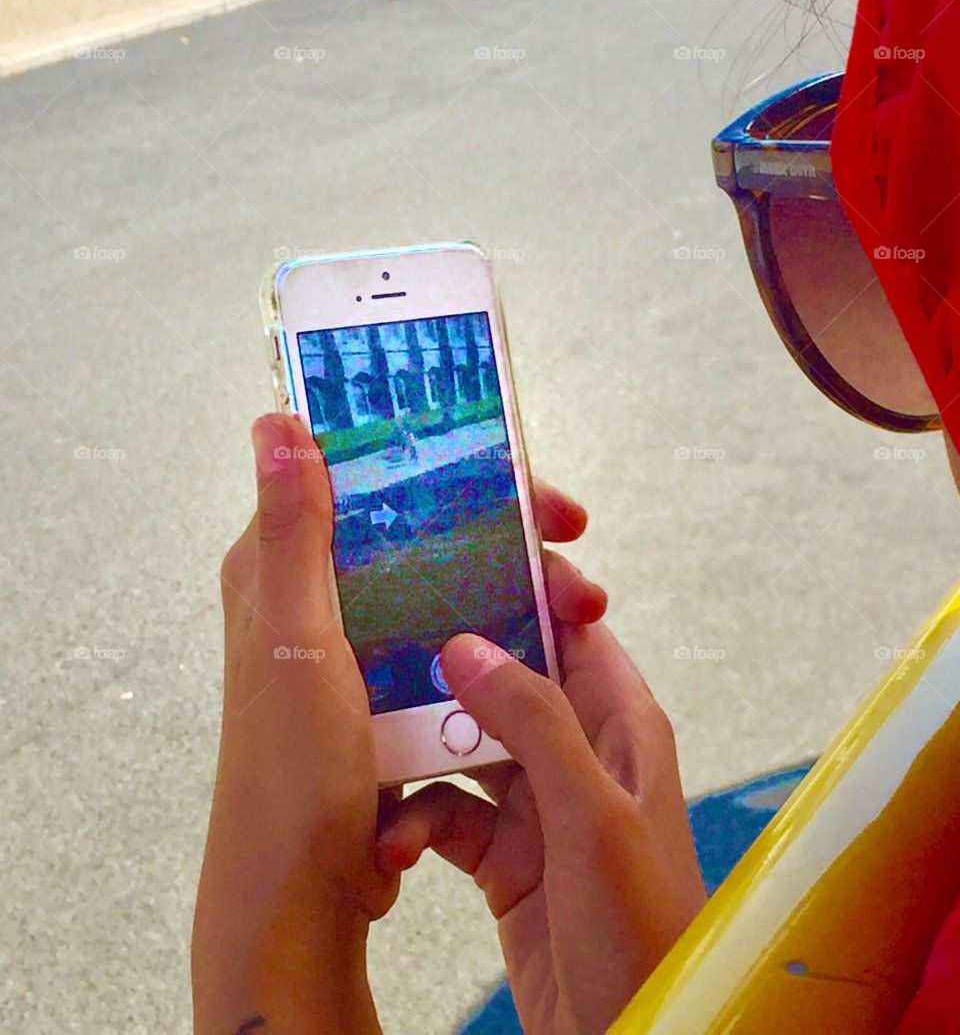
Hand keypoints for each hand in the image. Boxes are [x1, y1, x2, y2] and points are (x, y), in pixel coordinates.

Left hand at [193, 412, 606, 1033]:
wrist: (296, 901)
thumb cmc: (288, 775)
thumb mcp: (294, 641)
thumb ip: (292, 534)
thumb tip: (278, 420)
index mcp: (281, 570)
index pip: (372, 481)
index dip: (454, 467)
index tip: (532, 486)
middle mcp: (314, 599)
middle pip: (424, 530)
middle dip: (507, 532)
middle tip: (575, 547)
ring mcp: (353, 648)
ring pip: (445, 584)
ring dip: (515, 584)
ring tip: (583, 607)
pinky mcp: (381, 695)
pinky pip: (447, 642)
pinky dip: (497, 635)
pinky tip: (547, 647)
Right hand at [377, 626, 706, 1034]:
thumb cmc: (642, 933)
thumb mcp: (591, 815)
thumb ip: (534, 723)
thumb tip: (468, 645)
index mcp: (620, 726)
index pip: (572, 629)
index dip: (525, 591)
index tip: (463, 560)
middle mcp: (580, 755)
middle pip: (507, 681)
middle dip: (448, 672)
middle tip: (386, 653)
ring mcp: (540, 807)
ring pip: (466, 746)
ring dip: (420, 755)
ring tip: (373, 762)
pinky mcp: (506, 858)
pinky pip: (449, 814)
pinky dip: (417, 822)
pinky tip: (393, 843)